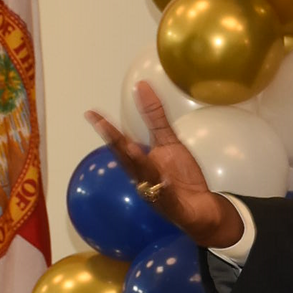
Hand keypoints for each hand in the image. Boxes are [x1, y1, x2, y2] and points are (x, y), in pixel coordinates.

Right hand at [84, 83, 243, 248]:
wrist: (200, 206)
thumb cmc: (180, 176)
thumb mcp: (169, 142)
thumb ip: (155, 117)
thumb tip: (142, 86)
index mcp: (140, 162)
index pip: (120, 143)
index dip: (107, 129)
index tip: (91, 113)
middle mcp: (143, 177)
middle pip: (128, 159)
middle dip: (117, 143)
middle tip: (104, 126)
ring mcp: (156, 193)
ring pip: (145, 177)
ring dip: (139, 163)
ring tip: (132, 147)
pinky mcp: (173, 206)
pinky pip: (167, 198)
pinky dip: (165, 191)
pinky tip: (165, 182)